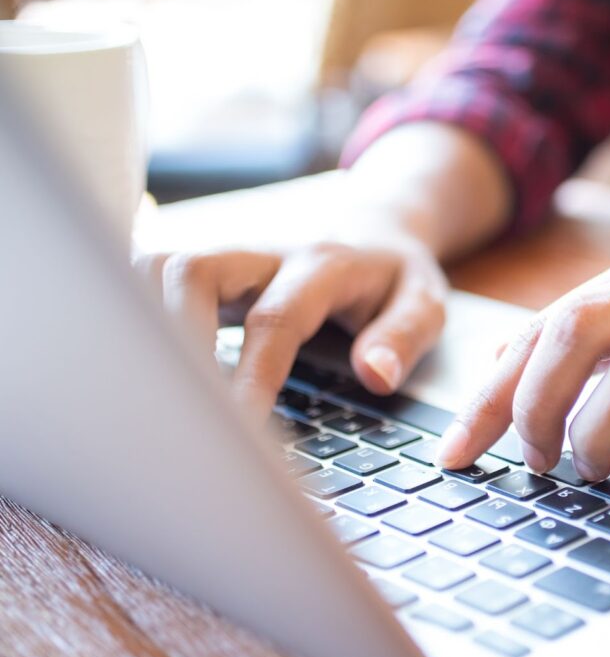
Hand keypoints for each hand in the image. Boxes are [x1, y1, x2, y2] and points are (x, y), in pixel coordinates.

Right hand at [134, 238, 446, 414]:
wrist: (374, 226)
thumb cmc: (395, 275)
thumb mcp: (426, 302)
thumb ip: (405, 335)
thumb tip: (376, 375)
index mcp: (323, 266)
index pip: (277, 319)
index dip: (253, 376)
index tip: (240, 429)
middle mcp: (267, 254)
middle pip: (195, 271)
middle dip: (176, 336)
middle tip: (176, 409)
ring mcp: (232, 257)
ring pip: (162, 266)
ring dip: (145, 319)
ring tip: (148, 390)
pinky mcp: (211, 269)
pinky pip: (155, 276)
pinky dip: (136, 311)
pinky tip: (136, 362)